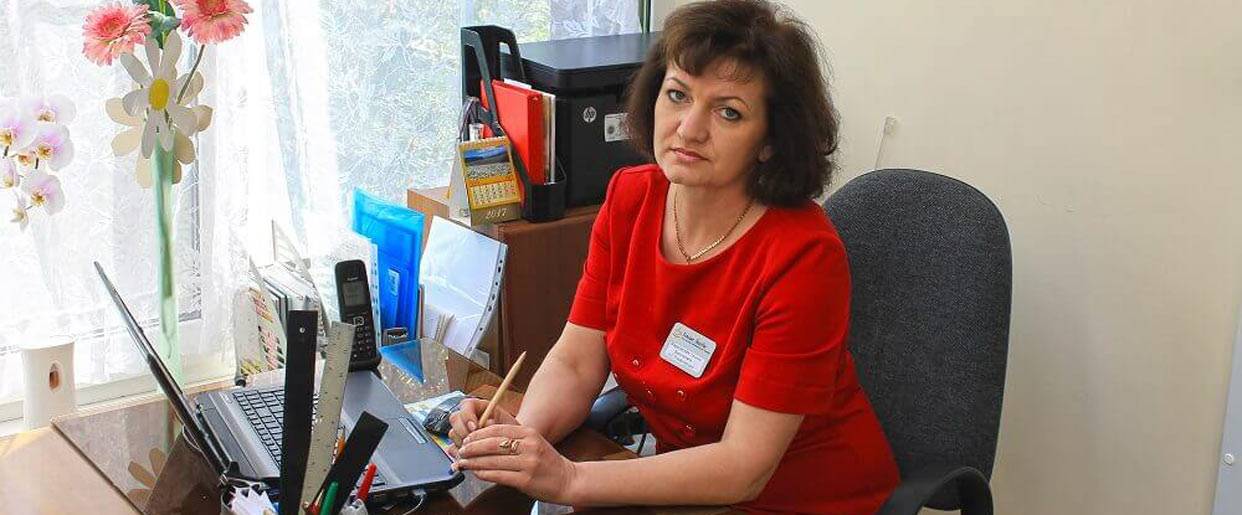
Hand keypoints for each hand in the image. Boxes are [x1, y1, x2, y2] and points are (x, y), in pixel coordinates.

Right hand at [447, 397, 517, 449]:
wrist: (511, 445)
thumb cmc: (510, 432)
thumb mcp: (506, 424)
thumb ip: (493, 423)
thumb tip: (483, 426)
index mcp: (477, 406)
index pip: (466, 405)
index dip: (467, 416)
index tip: (475, 427)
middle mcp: (466, 417)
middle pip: (455, 418)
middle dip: (463, 431)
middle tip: (473, 441)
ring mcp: (460, 431)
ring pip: (453, 434)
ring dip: (462, 443)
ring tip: (475, 451)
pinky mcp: (458, 444)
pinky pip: (452, 449)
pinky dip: (459, 455)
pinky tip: (468, 460)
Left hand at [454, 424, 580, 504]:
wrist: (567, 480)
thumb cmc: (546, 462)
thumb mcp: (533, 442)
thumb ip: (512, 438)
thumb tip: (483, 437)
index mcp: (529, 433)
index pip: (497, 429)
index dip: (478, 434)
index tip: (467, 439)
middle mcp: (529, 446)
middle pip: (492, 444)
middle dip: (472, 448)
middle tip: (461, 451)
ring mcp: (528, 463)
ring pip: (492, 461)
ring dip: (474, 462)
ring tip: (463, 463)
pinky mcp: (526, 480)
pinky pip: (498, 475)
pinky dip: (484, 474)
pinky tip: (477, 473)